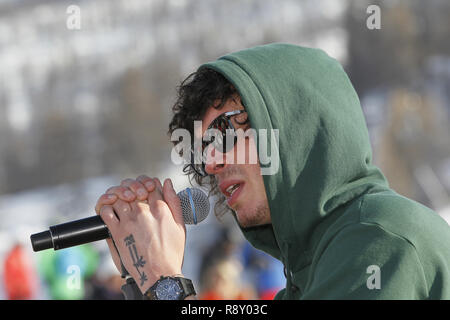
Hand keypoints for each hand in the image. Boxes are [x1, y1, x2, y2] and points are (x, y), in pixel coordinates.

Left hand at [96, 176, 185, 293]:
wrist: (159, 274)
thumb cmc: (171, 252)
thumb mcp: (180, 224)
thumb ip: (174, 201)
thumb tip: (168, 183)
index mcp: (160, 208)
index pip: (151, 183)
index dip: (148, 183)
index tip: (147, 189)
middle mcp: (143, 211)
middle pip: (133, 186)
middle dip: (133, 187)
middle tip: (134, 194)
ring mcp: (128, 220)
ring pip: (118, 196)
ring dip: (119, 196)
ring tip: (123, 202)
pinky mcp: (117, 231)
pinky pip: (106, 211)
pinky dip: (107, 207)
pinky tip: (113, 211)